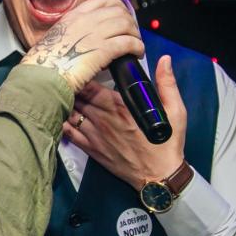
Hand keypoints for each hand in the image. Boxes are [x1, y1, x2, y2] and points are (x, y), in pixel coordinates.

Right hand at [22, 0, 143, 92]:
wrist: (42, 76)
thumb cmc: (44, 65)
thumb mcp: (56, 40)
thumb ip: (72, 35)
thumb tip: (86, 41)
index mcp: (73, 16)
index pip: (102, 1)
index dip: (117, 7)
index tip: (122, 16)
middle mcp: (85, 20)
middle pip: (118, 11)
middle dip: (130, 21)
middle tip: (132, 34)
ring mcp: (95, 33)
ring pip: (126, 25)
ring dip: (135, 34)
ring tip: (136, 45)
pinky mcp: (103, 49)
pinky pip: (128, 42)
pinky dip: (137, 46)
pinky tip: (137, 53)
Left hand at [63, 55, 185, 190]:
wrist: (159, 176)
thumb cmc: (166, 143)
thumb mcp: (175, 111)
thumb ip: (167, 83)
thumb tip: (165, 59)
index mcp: (119, 107)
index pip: (90, 85)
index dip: (82, 73)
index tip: (82, 65)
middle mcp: (102, 119)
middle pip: (76, 96)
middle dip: (71, 84)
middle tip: (68, 75)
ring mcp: (94, 135)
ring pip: (69, 112)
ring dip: (64, 101)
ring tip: (62, 91)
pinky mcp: (91, 149)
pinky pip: (69, 133)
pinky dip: (62, 121)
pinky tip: (60, 112)